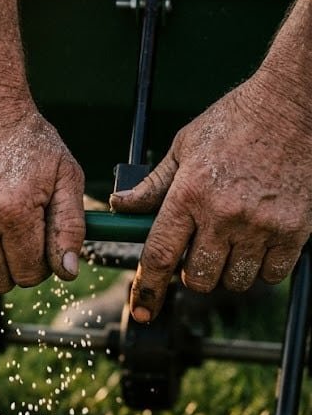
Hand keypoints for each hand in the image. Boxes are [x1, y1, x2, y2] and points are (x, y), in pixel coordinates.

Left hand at [111, 75, 311, 321]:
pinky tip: (257, 247)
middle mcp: (222, 215)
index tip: (142, 309)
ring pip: (234, 280)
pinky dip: (262, 270)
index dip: (148, 288)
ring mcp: (260, 224)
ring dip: (226, 273)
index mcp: (188, 195)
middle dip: (191, 275)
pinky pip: (272, 273)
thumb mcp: (183, 147)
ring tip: (228, 247)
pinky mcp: (294, 229)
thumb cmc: (234, 121)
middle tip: (196, 256)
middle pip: (197, 277)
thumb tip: (121, 206)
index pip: (159, 255)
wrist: (292, 105)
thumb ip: (153, 184)